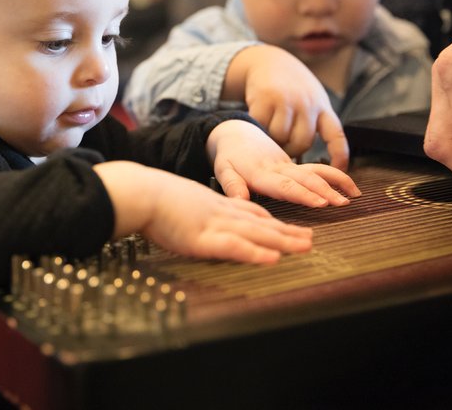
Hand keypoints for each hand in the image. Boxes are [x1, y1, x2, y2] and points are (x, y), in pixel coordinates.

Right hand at [96, 161, 312, 263]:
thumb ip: (195, 209)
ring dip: (283, 241)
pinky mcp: (204, 239)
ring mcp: (215, 224)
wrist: (140, 192)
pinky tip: (273, 258)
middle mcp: (221, 213)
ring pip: (257, 233)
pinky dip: (256, 253)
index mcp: (214, 204)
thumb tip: (195, 217)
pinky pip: (235, 247)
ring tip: (306, 246)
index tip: (290, 227)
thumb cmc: (153, 196)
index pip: (250, 212)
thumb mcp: (182, 200)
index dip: (272, 221)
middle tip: (311, 239)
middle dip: (288, 232)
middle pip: (261, 223)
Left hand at [207, 120, 359, 205]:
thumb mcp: (224, 170)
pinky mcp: (295, 164)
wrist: (236, 131)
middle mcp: (279, 167)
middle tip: (343, 203)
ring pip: (316, 172)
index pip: (285, 186)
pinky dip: (336, 176)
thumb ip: (232, 186)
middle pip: (306, 179)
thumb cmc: (228, 156)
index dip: (304, 195)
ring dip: (335, 183)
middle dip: (326, 191)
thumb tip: (240, 201)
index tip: (320, 203)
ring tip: (353, 196)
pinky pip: (318, 168)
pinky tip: (351, 188)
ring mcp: (289, 164)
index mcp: (261, 172)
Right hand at [225, 45, 348, 168]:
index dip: (339, 156)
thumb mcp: (312, 99)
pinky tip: (258, 122)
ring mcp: (287, 100)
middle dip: (291, 151)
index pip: (337, 135)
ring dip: (273, 141)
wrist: (269, 61)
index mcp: (323, 107)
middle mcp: (308, 103)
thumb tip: (312, 160)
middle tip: (282, 149)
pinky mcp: (266, 98)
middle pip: (302, 142)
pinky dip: (258, 129)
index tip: (339, 171)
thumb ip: (314, 123)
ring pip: (280, 137)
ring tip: (270, 134)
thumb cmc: (292, 88)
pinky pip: (261, 126)